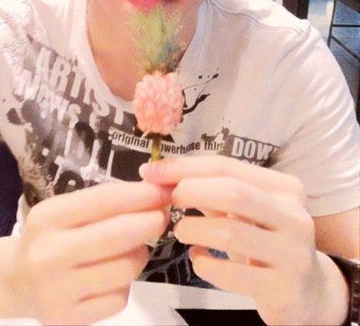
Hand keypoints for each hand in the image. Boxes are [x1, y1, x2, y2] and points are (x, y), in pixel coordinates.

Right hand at [8, 181, 170, 324]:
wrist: (13, 281)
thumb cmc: (49, 236)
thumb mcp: (65, 210)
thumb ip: (105, 202)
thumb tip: (156, 192)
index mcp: (48, 218)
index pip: (104, 202)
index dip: (140, 196)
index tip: (163, 191)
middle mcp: (49, 255)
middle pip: (118, 236)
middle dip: (150, 222)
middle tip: (162, 216)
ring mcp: (58, 291)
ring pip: (125, 269)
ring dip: (140, 254)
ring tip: (135, 247)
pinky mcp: (69, 319)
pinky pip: (119, 298)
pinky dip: (125, 283)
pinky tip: (114, 274)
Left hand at [140, 155, 348, 324]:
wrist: (308, 292)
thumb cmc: (265, 241)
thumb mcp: (246, 210)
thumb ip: (210, 190)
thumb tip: (158, 173)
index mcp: (284, 187)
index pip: (227, 167)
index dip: (185, 167)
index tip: (151, 171)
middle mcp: (294, 215)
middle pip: (233, 192)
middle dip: (191, 191)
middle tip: (168, 201)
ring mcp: (293, 253)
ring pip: (230, 232)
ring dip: (194, 229)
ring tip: (181, 231)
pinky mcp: (285, 288)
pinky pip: (232, 274)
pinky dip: (205, 265)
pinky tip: (198, 260)